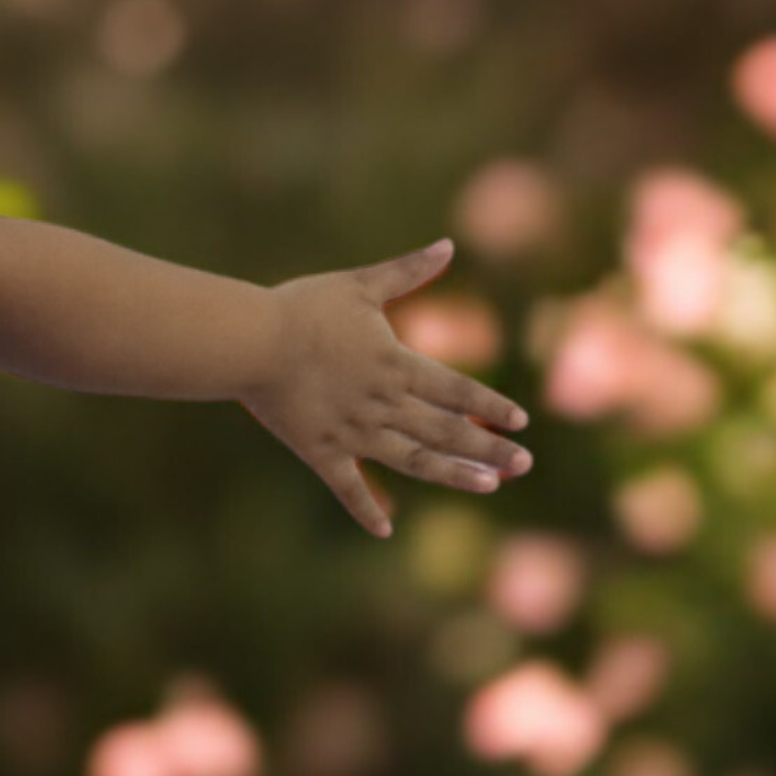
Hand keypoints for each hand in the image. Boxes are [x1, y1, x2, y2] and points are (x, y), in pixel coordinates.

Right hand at [242, 240, 531, 537]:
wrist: (250, 342)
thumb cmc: (302, 308)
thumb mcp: (359, 285)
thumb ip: (407, 271)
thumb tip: (449, 244)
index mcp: (396, 365)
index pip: (457, 390)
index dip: (490, 406)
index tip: (520, 421)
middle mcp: (383, 404)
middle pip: (447, 430)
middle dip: (490, 448)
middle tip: (525, 464)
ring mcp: (354, 433)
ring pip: (414, 461)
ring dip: (453, 475)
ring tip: (489, 486)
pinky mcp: (320, 452)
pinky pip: (348, 488)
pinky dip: (366, 510)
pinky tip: (385, 531)